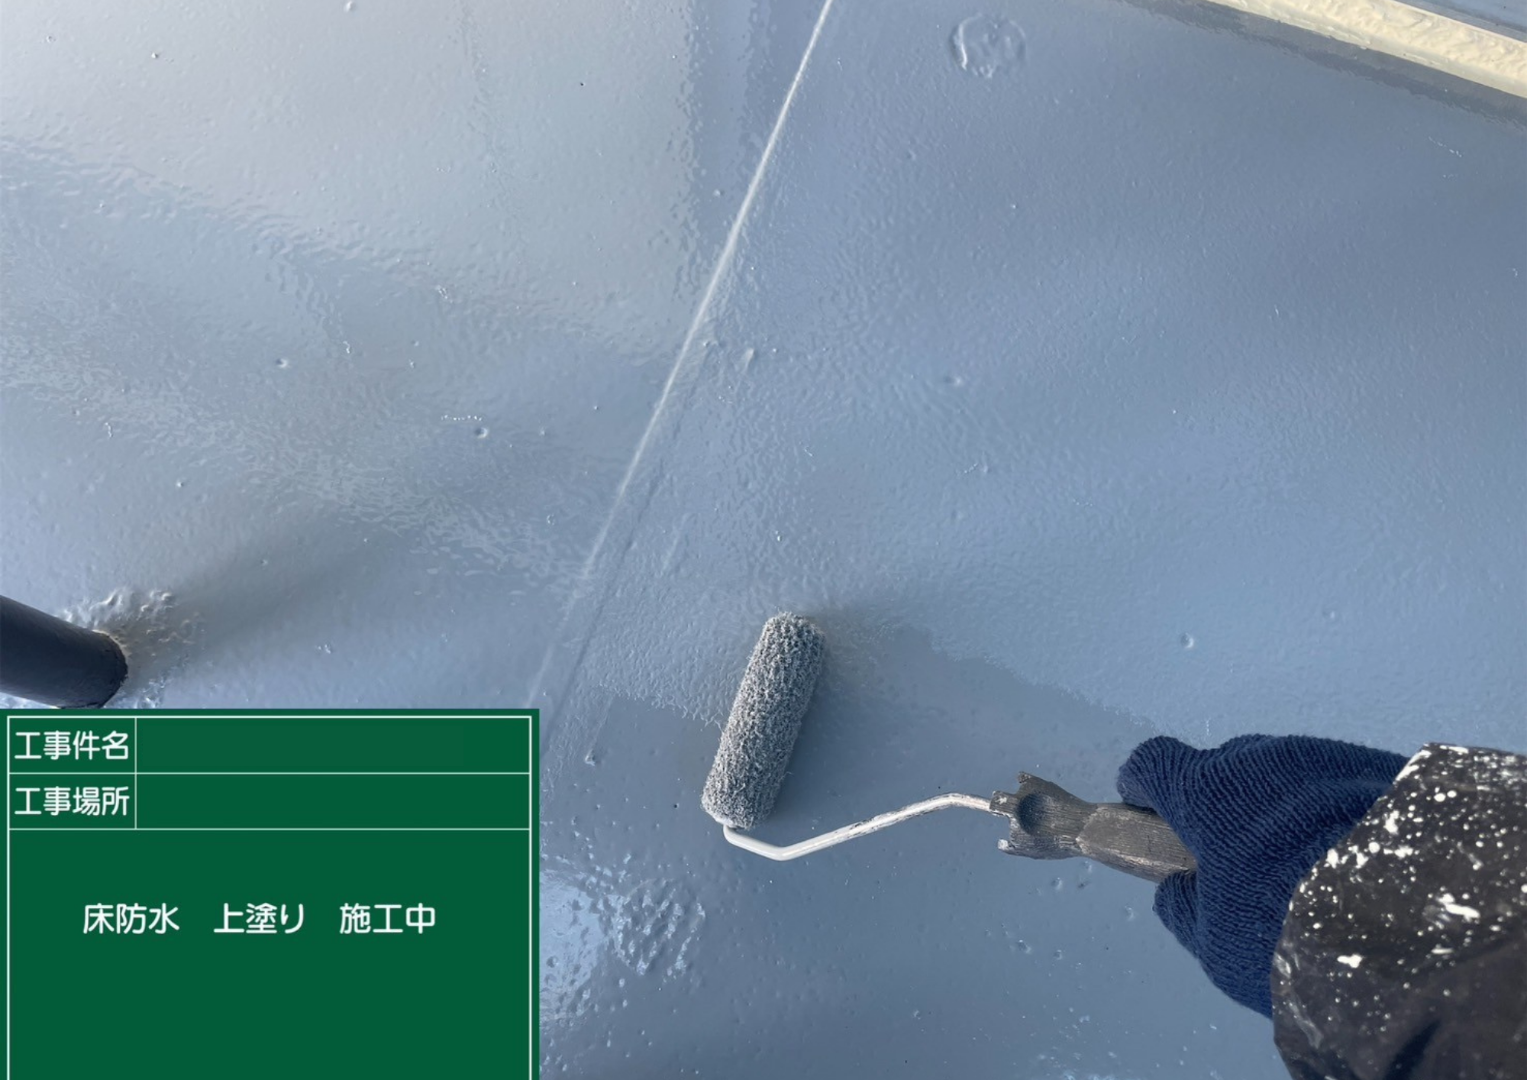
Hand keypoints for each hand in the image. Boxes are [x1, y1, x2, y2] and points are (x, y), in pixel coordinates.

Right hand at [1116, 734, 1405, 1015]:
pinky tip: (1354, 858)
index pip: (1154, 762)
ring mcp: (1325, 756)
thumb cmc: (1289, 931)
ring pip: (1286, 774)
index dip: (1145, 785)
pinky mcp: (1381, 766)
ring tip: (1310, 864)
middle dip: (1223, 803)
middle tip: (1243, 859)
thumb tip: (1179, 888)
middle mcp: (1261, 759)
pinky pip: (1338, 784)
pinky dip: (1332, 812)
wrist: (1413, 921)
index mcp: (1207, 791)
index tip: (1147, 808)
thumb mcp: (1217, 943)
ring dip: (1282, 807)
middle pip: (1224, 767)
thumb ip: (1186, 907)